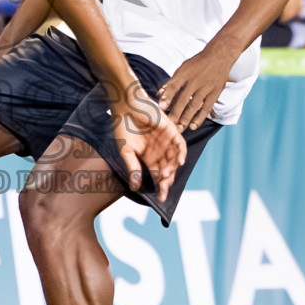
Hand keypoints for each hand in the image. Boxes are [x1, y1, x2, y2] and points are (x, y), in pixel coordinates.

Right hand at [108, 84, 186, 201]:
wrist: (125, 105)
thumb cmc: (123, 127)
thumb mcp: (126, 152)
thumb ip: (133, 168)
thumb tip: (134, 188)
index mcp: (148, 157)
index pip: (158, 175)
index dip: (160, 187)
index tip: (160, 199)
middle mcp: (159, 150)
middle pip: (168, 169)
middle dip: (167, 182)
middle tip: (164, 192)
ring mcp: (166, 141)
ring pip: (174, 159)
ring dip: (172, 169)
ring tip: (165, 177)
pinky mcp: (171, 130)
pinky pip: (180, 144)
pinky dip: (181, 153)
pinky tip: (179, 163)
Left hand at [157, 48, 231, 131]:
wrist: (219, 56)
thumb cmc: (197, 64)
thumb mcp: (183, 68)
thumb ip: (172, 82)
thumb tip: (159, 94)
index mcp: (184, 73)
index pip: (174, 86)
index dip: (167, 97)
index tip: (160, 107)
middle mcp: (194, 81)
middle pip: (183, 99)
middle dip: (175, 113)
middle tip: (168, 125)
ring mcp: (205, 87)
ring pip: (194, 105)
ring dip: (185, 118)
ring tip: (178, 129)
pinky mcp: (215, 93)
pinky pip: (206, 108)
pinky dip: (199, 118)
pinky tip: (193, 126)